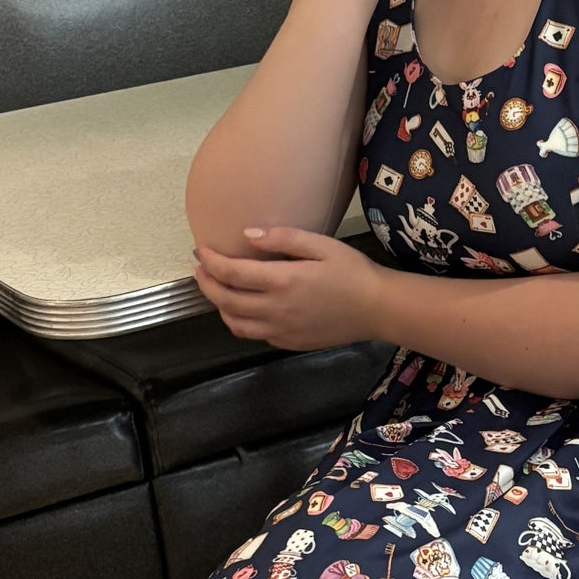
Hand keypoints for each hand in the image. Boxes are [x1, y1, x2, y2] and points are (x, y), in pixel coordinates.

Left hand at [192, 226, 383, 350]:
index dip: (210, 261)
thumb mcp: (322, 245)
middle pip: (225, 300)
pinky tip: (244, 309)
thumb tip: (247, 235)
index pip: (231, 273)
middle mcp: (275, 310)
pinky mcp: (289, 343)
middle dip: (206, 284)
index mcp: (282, 282)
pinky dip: (240, 322)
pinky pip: (254, 335)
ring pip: (234, 324)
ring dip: (219, 306)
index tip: (201, 250)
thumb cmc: (353, 272)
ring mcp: (281, 331)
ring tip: (218, 290)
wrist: (378, 310)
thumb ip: (283, 238)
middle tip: (201, 269)